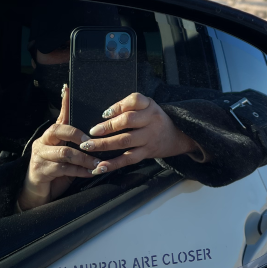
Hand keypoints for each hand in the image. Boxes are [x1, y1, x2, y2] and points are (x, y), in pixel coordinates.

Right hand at [18, 85, 99, 210]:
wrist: (37, 194)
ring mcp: (40, 155)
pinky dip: (80, 171)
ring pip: (65, 152)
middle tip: (91, 139)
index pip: (60, 116)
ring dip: (84, 158)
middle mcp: (43, 142)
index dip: (64, 102)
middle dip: (77, 134)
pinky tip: (91, 172)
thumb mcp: (66, 156)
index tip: (68, 88)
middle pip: (59, 130)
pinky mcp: (41, 170)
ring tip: (98, 162)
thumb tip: (97, 136)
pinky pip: (64, 169)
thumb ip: (75, 144)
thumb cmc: (55, 172)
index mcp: (50, 135)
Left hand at [79, 92, 200, 174]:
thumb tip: (104, 115)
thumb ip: (129, 106)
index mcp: (149, 105)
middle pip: (127, 121)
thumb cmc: (154, 119)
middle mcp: (151, 120)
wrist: (177, 136)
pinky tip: (100, 167)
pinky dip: (113, 164)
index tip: (104, 113)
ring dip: (104, 145)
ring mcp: (149, 138)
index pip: (135, 100)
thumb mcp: (148, 106)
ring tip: (88, 147)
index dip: (118, 106)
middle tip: (91, 132)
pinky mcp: (147, 153)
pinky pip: (128, 159)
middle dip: (107, 126)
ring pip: (125, 141)